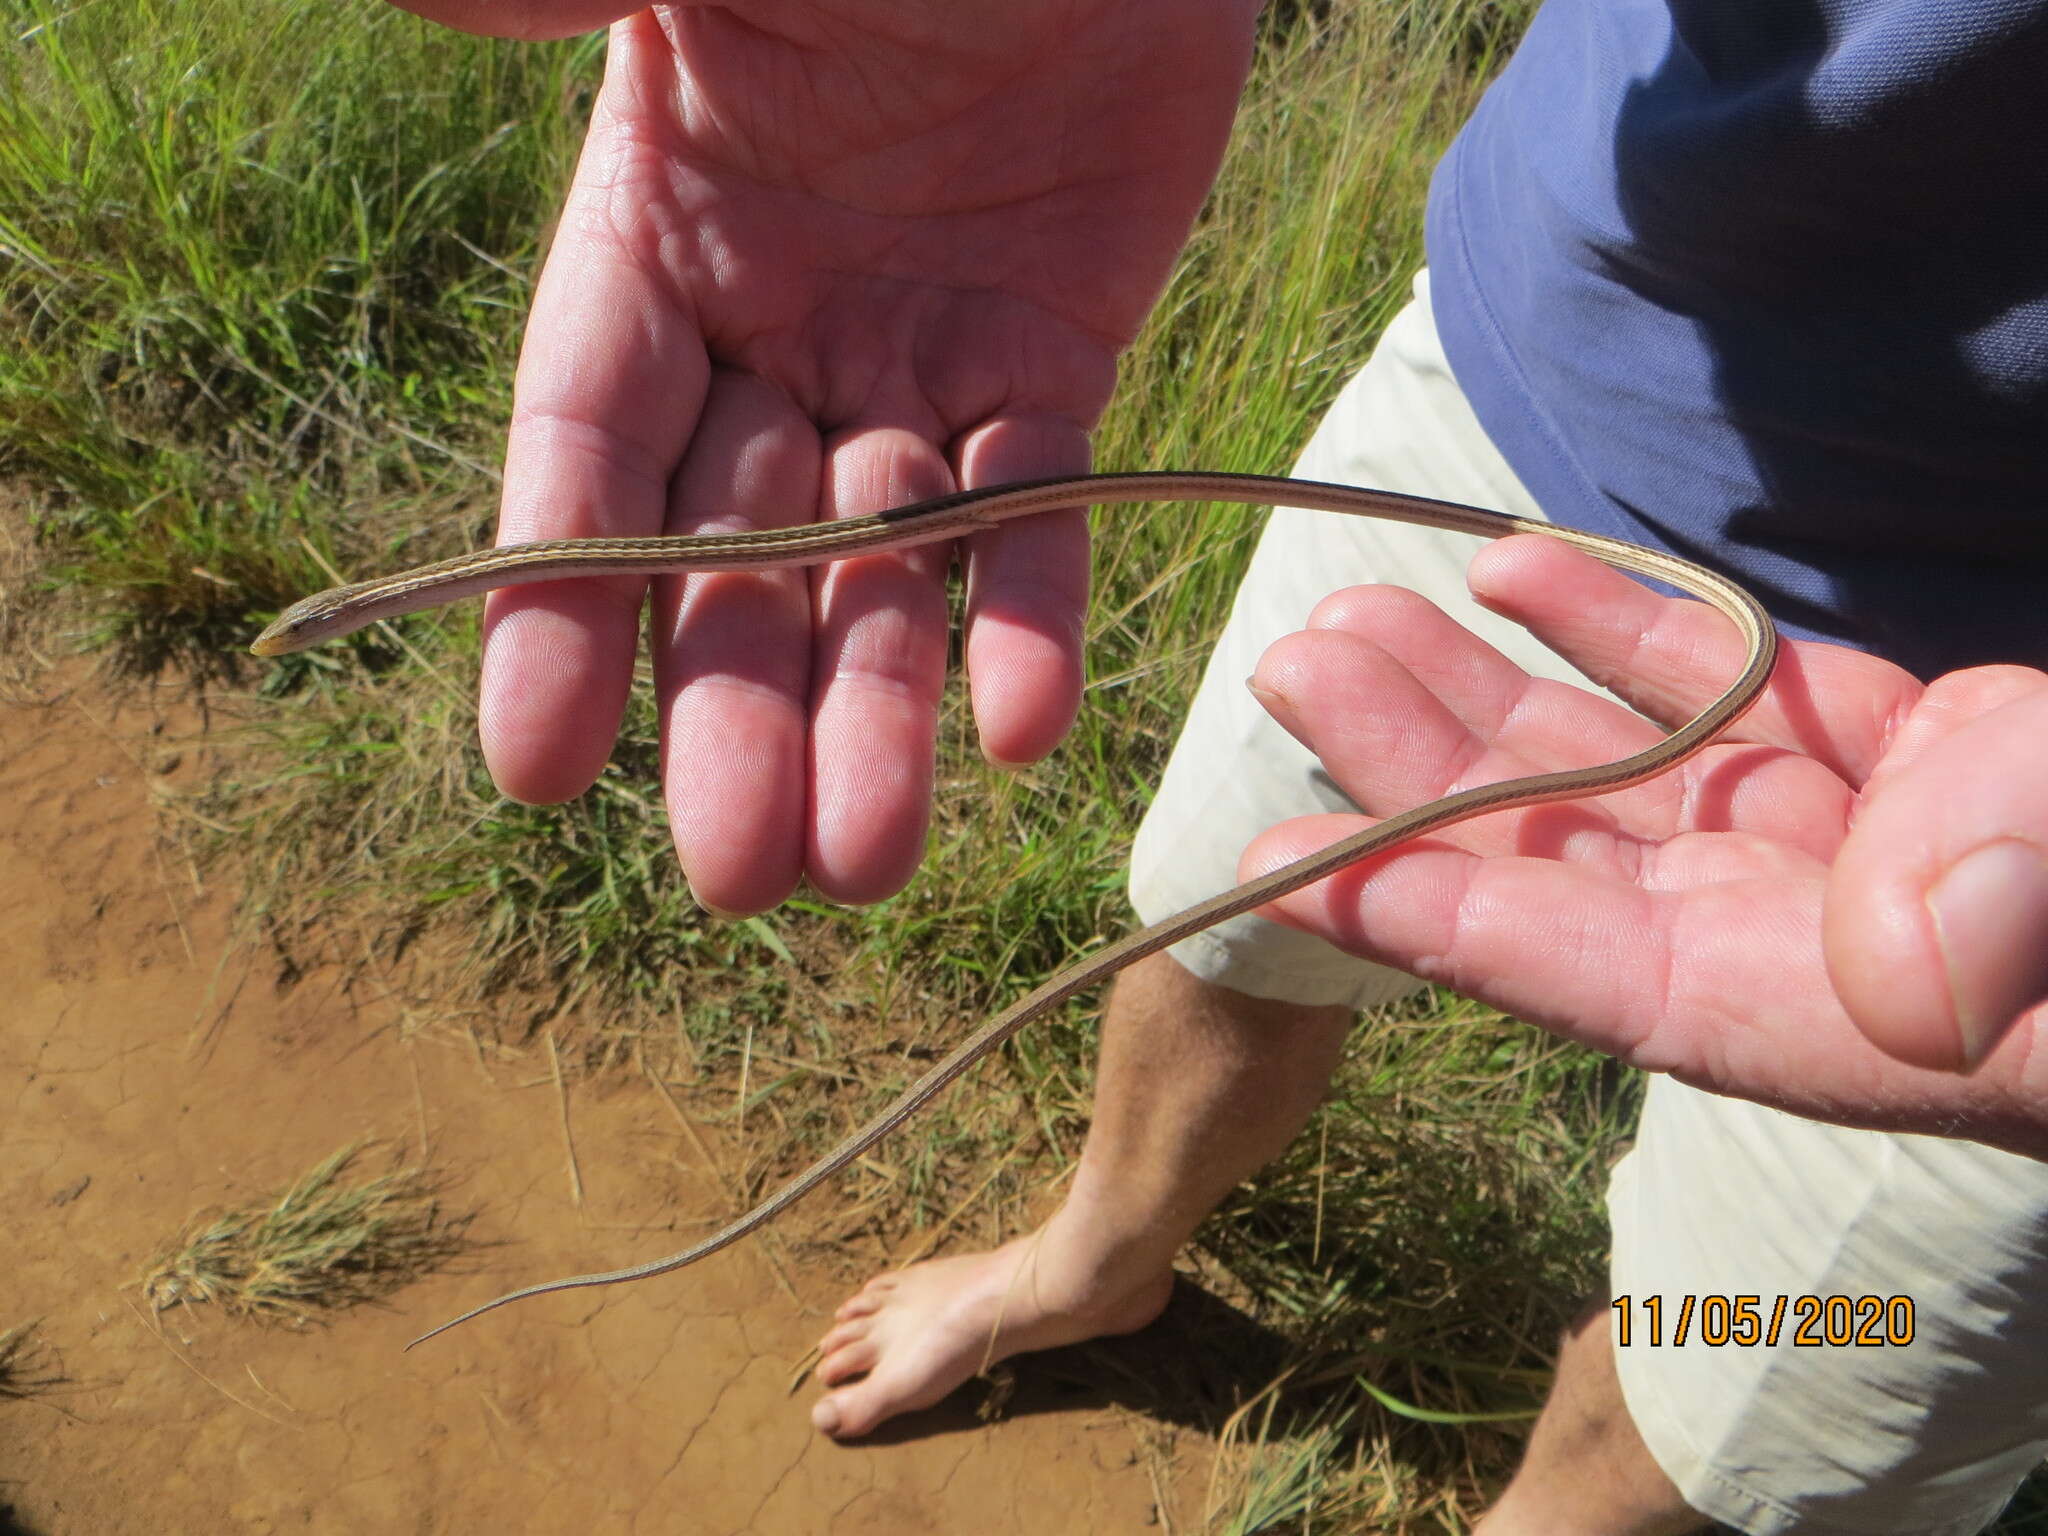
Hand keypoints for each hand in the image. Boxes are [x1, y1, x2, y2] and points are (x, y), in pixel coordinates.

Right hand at [398, 0, 1258, 909]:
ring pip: (886, 567)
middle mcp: (770, 325)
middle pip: (733, 555)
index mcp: (651, 238)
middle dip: (732, 713)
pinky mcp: (1051, 360)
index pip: (581, 453)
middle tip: (735, 876)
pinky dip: (1030, 613)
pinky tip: (1021, 732)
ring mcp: (913, 354)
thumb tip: (415, 5)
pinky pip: (1037, 505)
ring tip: (869, 863)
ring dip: (878, 711)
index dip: (557, 606)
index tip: (537, 764)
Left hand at [1242, 535, 2047, 1158]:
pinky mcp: (1914, 756)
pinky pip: (1742, 695)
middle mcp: (1835, 940)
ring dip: (1493, 690)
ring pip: (1633, 766)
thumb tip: (1903, 975)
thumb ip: (2023, 896)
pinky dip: (1639, 631)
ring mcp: (1864, 843)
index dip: (1446, 924)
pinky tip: (1528, 566)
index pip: (1610, 980)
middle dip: (1426, 774)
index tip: (1293, 865)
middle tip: (1292, 673)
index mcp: (1864, 1016)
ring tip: (1356, 614)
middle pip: (1580, 861)